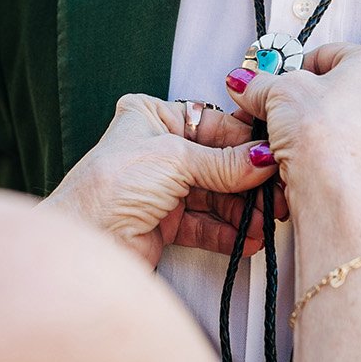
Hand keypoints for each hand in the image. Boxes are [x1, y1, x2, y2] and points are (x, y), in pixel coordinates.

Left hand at [42, 95, 278, 268]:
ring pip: (215, 195)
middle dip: (247, 181)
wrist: (85, 243)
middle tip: (275, 195)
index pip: (211, 124)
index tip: (273, 156)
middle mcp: (157, 150)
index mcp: (151, 117)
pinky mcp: (165, 223)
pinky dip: (229, 231)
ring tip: (265, 221)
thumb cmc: (109, 187)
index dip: (243, 142)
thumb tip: (263, 158)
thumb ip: (223, 162)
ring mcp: (162, 187)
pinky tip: (248, 238)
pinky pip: (206, 223)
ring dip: (242, 210)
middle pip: (217, 162)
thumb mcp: (173, 159)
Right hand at [223, 42, 360, 198]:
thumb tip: (246, 83)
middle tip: (277, 107)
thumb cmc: (326, 136)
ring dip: (314, 123)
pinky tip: (306, 156)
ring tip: (288, 134)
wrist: (337, 194)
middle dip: (304, 97)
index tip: (274, 83)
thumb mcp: (279, 92)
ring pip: (344, 117)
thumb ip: (260, 84)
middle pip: (338, 85)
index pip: (328, 53)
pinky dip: (327, 148)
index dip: (293, 69)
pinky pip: (349, 145)